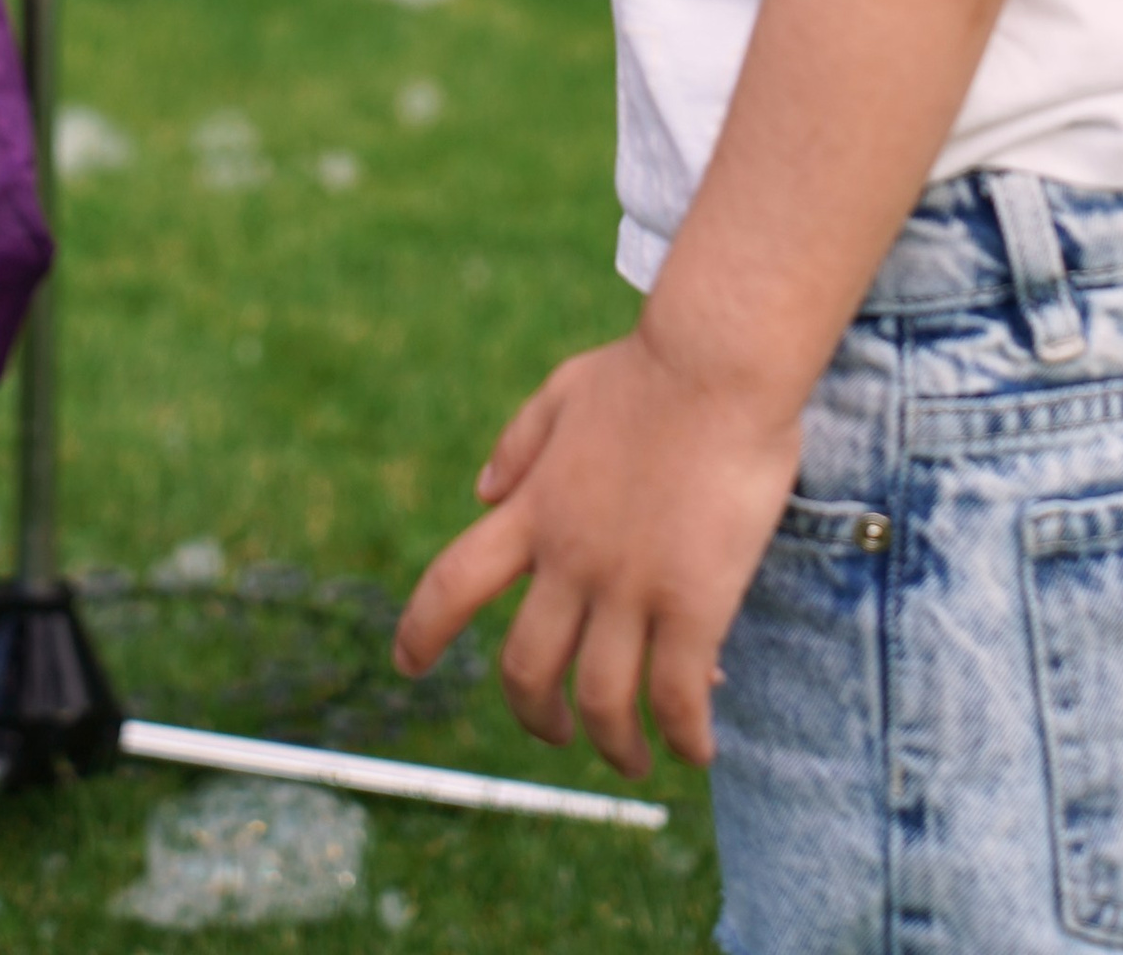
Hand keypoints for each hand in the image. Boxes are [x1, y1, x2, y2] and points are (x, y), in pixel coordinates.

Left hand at [392, 329, 798, 774]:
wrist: (717, 362)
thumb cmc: (651, 370)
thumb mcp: (565, 392)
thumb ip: (520, 446)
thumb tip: (482, 492)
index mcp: (532, 507)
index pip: (453, 582)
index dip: (421, 631)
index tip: (406, 664)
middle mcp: (568, 557)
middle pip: (524, 666)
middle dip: (533, 716)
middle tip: (556, 733)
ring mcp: (628, 585)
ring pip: (599, 701)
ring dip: (612, 746)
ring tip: (631, 759)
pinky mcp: (693, 602)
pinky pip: (676, 697)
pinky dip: (683, 736)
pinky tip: (697, 747)